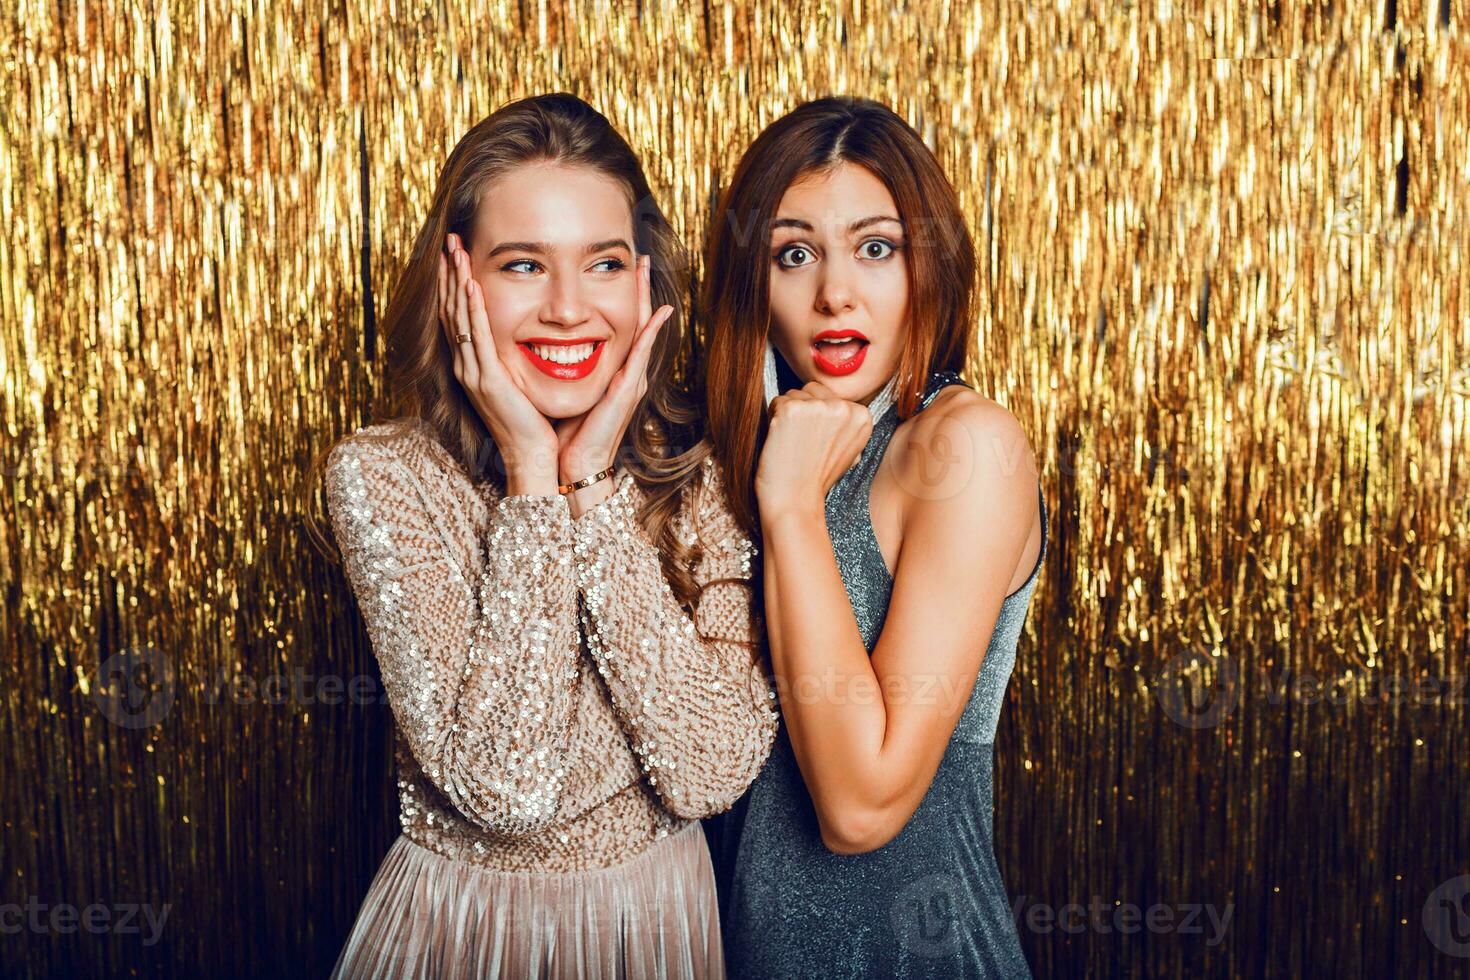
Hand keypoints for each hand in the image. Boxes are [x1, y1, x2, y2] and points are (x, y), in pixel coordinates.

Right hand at [440, 233, 558, 493]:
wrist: (533, 457)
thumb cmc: (534, 423)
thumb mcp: (520, 382)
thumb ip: (515, 358)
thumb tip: (525, 335)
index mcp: (476, 366)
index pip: (460, 316)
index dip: (455, 284)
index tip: (456, 255)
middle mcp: (468, 367)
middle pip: (452, 310)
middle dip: (450, 274)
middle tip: (449, 241)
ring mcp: (474, 373)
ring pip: (460, 319)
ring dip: (457, 282)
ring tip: (455, 252)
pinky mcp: (487, 380)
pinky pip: (477, 337)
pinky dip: (473, 309)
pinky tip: (470, 285)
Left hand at [555, 253, 673, 484]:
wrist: (575, 465)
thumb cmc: (568, 433)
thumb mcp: (566, 393)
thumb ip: (564, 371)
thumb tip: (551, 351)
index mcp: (612, 372)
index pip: (619, 326)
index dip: (622, 298)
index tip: (622, 270)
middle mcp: (627, 372)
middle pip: (637, 320)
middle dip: (640, 288)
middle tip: (642, 257)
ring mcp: (632, 379)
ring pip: (644, 329)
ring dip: (646, 297)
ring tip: (646, 269)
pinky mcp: (629, 389)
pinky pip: (643, 353)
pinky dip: (652, 330)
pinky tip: (659, 310)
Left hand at [755, 381, 871, 519]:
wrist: (796, 502)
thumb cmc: (816, 479)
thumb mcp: (847, 451)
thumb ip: (845, 424)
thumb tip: (838, 404)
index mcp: (862, 416)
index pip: (829, 396)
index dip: (817, 418)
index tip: (818, 442)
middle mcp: (843, 408)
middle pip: (811, 390)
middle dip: (803, 410)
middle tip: (803, 442)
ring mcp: (817, 407)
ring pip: (792, 394)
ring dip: (787, 416)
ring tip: (793, 444)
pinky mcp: (792, 410)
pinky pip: (776, 402)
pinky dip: (773, 420)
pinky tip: (782, 442)